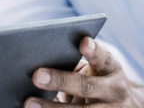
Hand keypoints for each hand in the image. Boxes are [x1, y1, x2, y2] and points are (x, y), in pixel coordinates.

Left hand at [24, 37, 143, 106]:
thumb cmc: (99, 82)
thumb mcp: (97, 72)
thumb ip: (76, 67)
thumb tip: (40, 70)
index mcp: (112, 70)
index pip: (103, 58)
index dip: (94, 51)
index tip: (83, 42)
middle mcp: (115, 91)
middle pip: (87, 87)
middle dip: (61, 81)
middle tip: (37, 76)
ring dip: (52, 107)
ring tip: (29, 103)